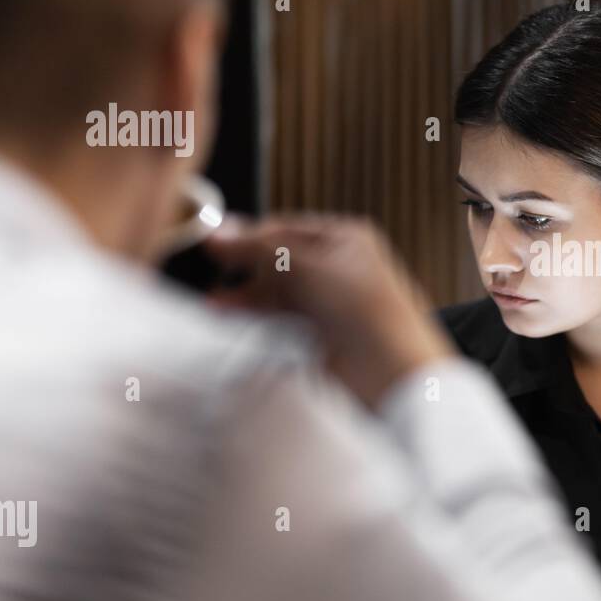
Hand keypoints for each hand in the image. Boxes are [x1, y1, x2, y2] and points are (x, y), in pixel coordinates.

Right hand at [204, 215, 453, 408]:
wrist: (391, 372)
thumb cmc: (369, 314)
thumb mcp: (309, 268)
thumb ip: (260, 251)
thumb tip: (221, 233)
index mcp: (346, 239)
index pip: (285, 228)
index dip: (249, 235)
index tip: (213, 241)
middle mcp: (339, 268)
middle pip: (279, 261)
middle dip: (244, 268)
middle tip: (210, 271)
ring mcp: (329, 302)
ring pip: (277, 292)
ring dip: (245, 296)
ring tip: (214, 302)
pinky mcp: (321, 334)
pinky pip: (281, 319)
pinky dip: (257, 317)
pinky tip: (234, 319)